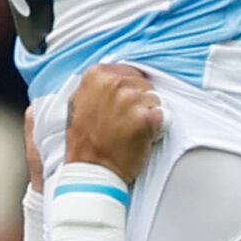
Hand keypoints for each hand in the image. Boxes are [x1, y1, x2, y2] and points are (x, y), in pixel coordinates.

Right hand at [59, 62, 165, 180]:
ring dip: (147, 114)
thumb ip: (97, 85)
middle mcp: (114, 83)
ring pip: (154, 99)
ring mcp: (131, 100)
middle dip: (139, 100)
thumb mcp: (79, 103)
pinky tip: (139, 137)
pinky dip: (154, 127)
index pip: (129, 71)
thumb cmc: (85, 141)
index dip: (130, 88)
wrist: (91, 169)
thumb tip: (114, 75)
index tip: (123, 103)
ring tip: (129, 129)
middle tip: (124, 120)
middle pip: (144, 83)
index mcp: (96, 75)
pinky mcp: (145, 117)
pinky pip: (161, 116)